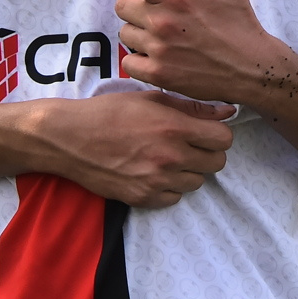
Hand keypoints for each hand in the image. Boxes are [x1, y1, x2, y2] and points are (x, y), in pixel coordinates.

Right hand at [36, 92, 234, 207]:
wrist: (70, 138)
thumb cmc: (109, 112)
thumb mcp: (151, 100)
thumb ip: (192, 108)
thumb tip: (227, 112)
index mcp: (175, 128)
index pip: (224, 139)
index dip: (217, 133)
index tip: (205, 131)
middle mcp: (171, 157)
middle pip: (217, 163)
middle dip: (207, 152)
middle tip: (189, 145)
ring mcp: (157, 181)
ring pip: (197, 182)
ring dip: (189, 171)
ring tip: (167, 157)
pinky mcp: (143, 198)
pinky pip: (175, 197)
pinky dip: (169, 187)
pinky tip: (153, 171)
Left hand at [62, 0, 281, 106]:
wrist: (254, 68)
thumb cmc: (238, 20)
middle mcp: (162, 20)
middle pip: (122, 8)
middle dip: (137, 10)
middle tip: (164, 17)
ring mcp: (159, 49)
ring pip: (126, 36)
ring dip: (140, 37)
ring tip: (171, 40)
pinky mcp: (159, 74)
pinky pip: (129, 64)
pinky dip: (142, 63)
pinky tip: (167, 60)